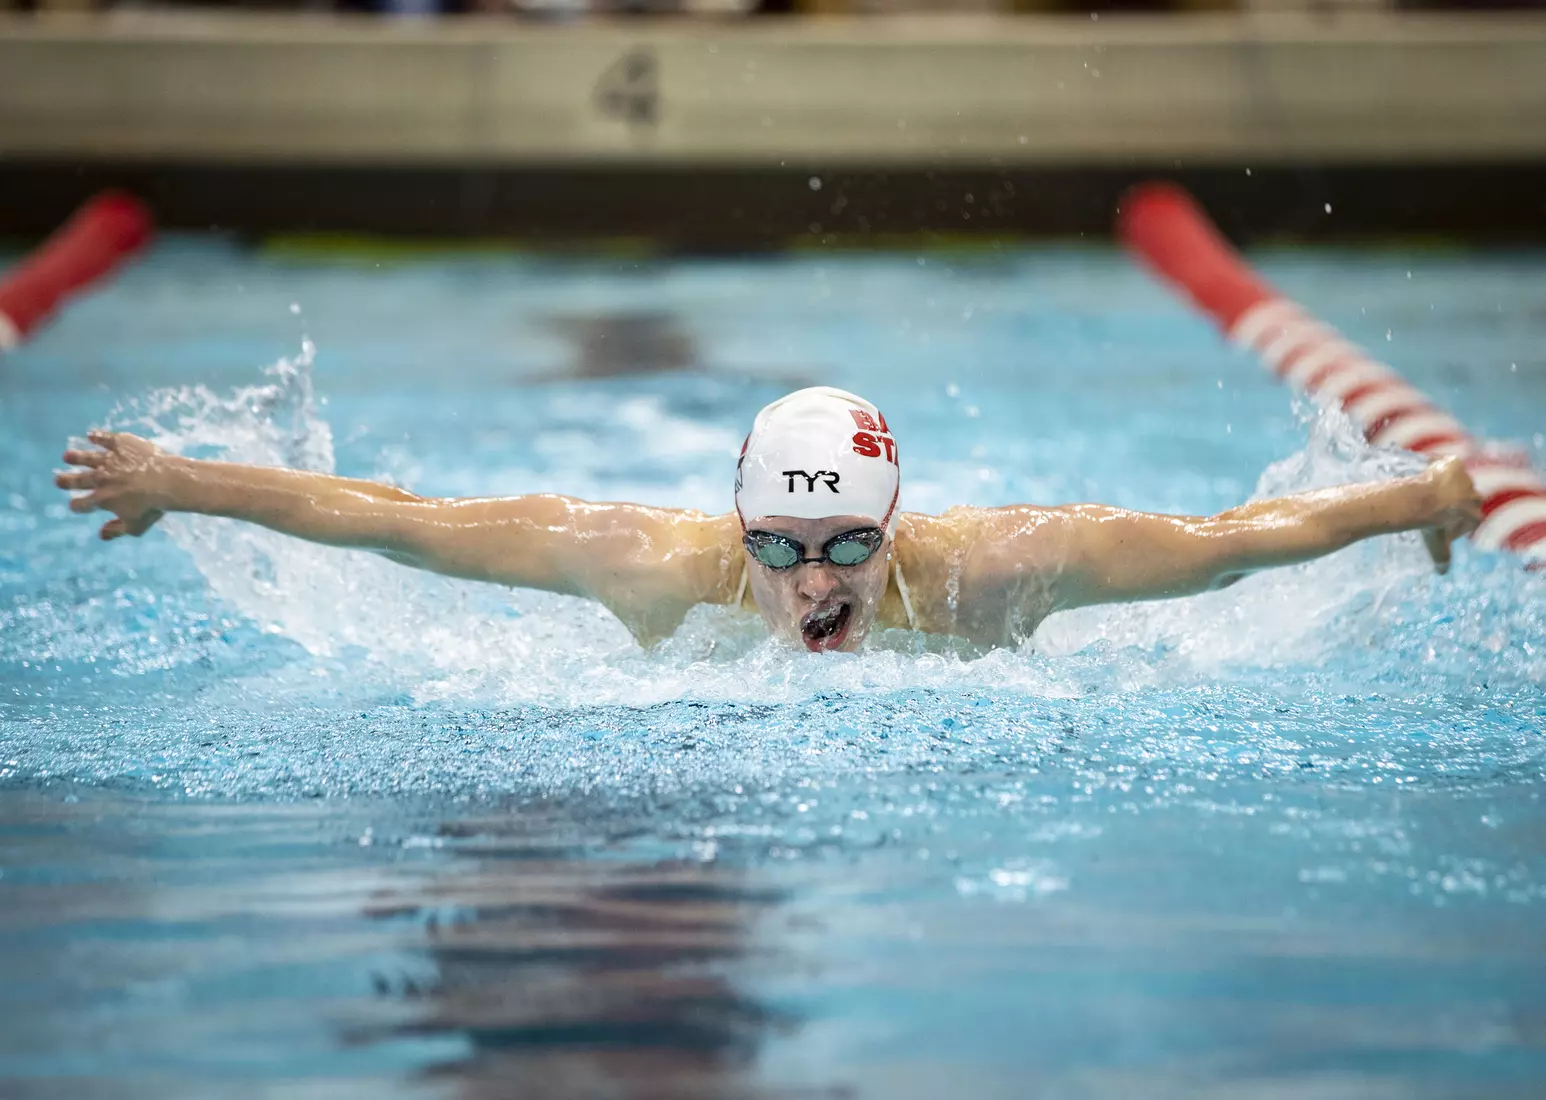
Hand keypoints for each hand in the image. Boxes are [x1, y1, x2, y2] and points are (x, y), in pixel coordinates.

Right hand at [55, 431, 168, 540]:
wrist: (168, 482)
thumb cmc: (153, 507)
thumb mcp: (135, 526)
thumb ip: (116, 531)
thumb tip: (101, 535)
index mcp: (102, 499)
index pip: (81, 504)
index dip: (77, 505)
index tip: (75, 504)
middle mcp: (101, 479)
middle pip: (78, 480)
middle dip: (66, 481)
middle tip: (58, 480)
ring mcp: (110, 460)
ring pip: (87, 458)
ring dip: (76, 457)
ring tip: (67, 456)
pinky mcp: (120, 444)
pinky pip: (105, 438)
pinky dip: (97, 436)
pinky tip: (91, 435)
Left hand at [1418, 455, 1481, 573]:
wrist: (1424, 501)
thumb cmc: (1431, 524)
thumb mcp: (1436, 544)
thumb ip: (1442, 557)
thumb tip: (1441, 573)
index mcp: (1475, 514)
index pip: (1468, 518)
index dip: (1453, 520)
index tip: (1439, 521)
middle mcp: (1475, 495)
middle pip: (1463, 498)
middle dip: (1450, 502)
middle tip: (1430, 506)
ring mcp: (1466, 478)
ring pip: (1455, 481)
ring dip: (1443, 485)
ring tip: (1424, 491)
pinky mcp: (1455, 463)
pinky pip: (1445, 464)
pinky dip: (1437, 467)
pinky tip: (1424, 473)